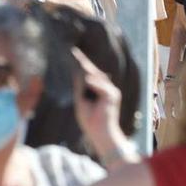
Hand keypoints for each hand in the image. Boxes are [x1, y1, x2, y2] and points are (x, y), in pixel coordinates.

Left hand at [71, 48, 126, 162]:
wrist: (100, 134)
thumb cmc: (90, 121)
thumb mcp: (81, 101)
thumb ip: (79, 88)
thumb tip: (76, 73)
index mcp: (98, 89)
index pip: (88, 74)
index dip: (81, 64)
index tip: (72, 53)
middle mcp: (106, 88)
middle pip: (93, 72)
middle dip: (83, 62)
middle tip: (73, 51)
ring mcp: (110, 91)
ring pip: (97, 77)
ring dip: (87, 69)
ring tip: (77, 60)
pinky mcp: (112, 96)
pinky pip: (102, 87)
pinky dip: (94, 84)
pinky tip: (86, 79)